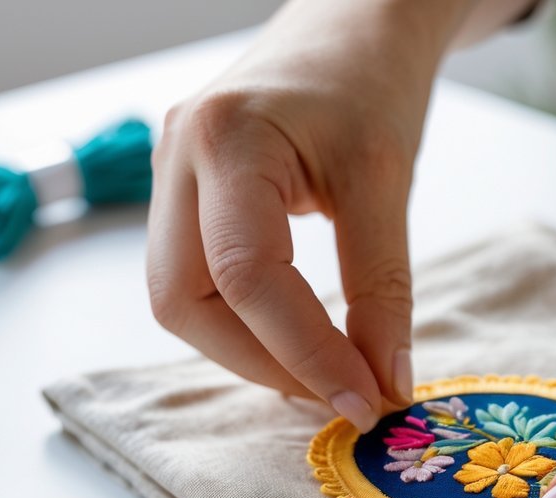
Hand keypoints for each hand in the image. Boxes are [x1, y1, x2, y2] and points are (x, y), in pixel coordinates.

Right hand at [146, 0, 476, 429]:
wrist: (350, 25)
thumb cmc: (370, 81)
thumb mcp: (386, 180)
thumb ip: (384, 289)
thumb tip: (386, 384)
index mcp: (222, 138)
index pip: (246, 277)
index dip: (305, 354)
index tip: (365, 401)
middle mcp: (175, 157)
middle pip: (185, 301)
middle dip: (262, 363)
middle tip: (341, 394)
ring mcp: (169, 177)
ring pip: (181, 301)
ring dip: (250, 351)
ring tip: (325, 372)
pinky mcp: (184, 196)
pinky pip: (197, 281)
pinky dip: (245, 324)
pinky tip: (297, 340)